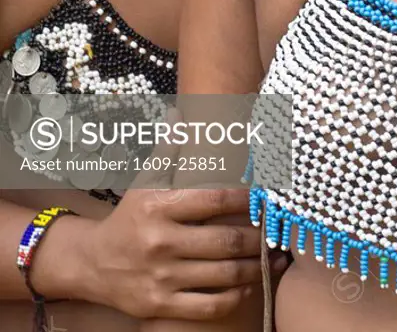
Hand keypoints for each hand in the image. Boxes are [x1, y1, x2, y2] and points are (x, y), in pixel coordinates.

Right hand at [76, 119, 287, 321]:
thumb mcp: (145, 180)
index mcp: (159, 206)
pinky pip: (210, 305)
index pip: (215, 198)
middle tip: (279, 232)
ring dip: (256, 267)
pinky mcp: (162, 306)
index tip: (267, 197)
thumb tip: (180, 113)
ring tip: (276, 258)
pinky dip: (236, 297)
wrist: (94, 264)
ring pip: (224, 275)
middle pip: (226, 240)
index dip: (247, 198)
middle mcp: (160, 242)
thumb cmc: (130, 215)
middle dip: (259, 237)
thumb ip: (168, 149)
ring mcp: (162, 277)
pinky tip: (250, 285)